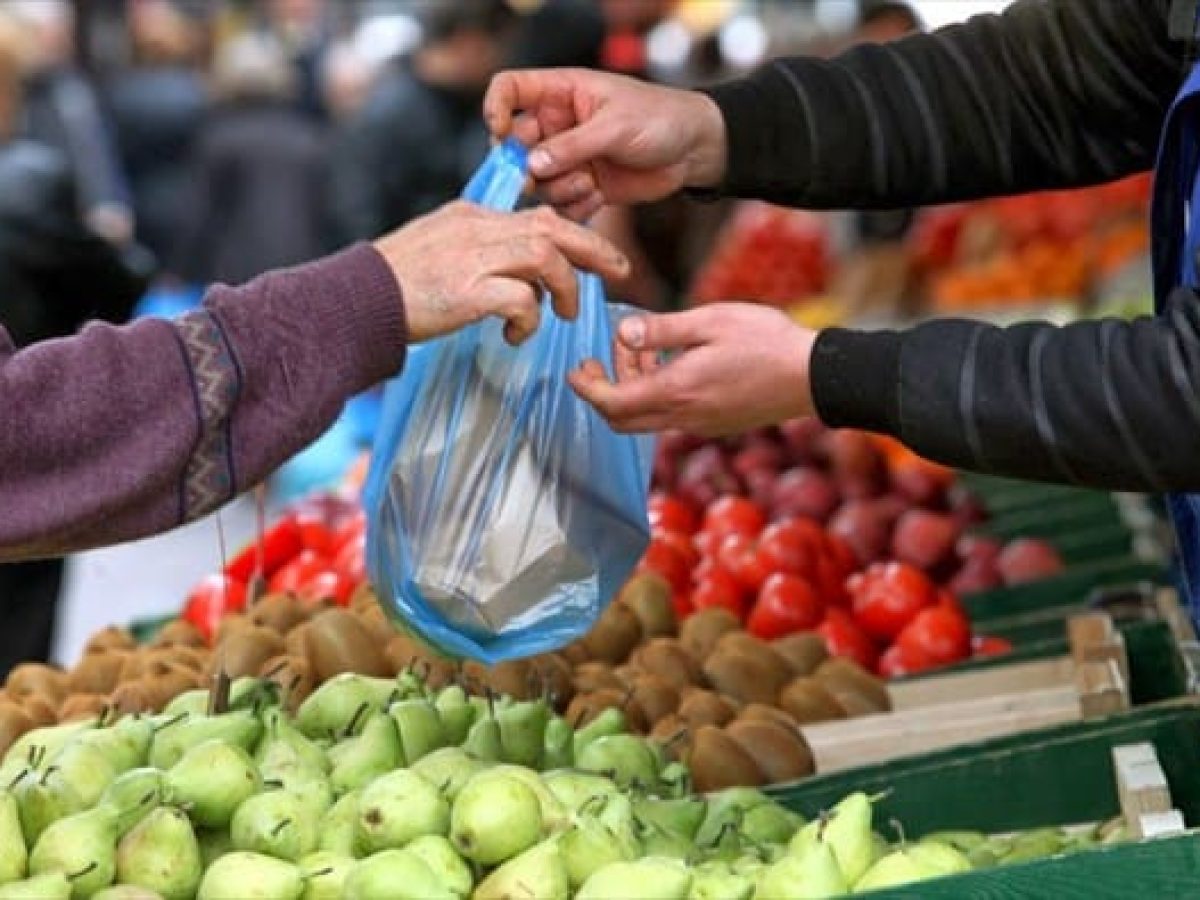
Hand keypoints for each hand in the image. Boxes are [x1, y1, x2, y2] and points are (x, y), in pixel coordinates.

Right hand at [374, 200, 628, 344]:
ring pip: (545, 258)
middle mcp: (477, 229)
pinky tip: (515, 336)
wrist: (353, 301)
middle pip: (554, 227)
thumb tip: (515, 274)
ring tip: (564, 315)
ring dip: (565, 290)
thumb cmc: (395, 284)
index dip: (575, 234)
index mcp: (473, 216)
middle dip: (594, 248)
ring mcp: (473, 258)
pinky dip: (529, 319)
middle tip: (620, 271)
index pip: (538, 216)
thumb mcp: (439, 248)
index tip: (596, 254)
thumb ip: (477, 249)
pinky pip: (522, 300)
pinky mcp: (468, 292)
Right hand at [484, 68, 726, 220]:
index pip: (509, 90)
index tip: (500, 133)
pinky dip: (574, 207)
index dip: (496, 109)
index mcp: (560, 93)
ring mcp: (569, 158)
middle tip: (536, 179)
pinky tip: (598, 196)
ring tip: (589, 183)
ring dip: (558, 188)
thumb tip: (531, 165)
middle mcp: (558, 126)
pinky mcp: (584, 186)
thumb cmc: (660, 119)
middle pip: (515, 146)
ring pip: (538, 181)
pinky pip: (561, 205)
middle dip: (524, 166)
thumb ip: (572, 146)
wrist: (695, 149)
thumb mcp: (615, 126)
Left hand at [569, 303, 816, 435]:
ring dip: (634, 388)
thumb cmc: (766, 342)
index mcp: (676, 391)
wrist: (814, 377)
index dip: (587, 388)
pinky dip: (658, 393)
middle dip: (604, 390)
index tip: (576, 368)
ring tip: (644, 348)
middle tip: (604, 357)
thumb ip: (662, 330)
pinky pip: (671, 416)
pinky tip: (673, 363)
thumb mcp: (709, 321)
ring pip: (647, 417)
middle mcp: (683, 417)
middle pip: (622, 420)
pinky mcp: (715, 424)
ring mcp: (700, 425)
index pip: (612, 404)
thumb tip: (623, 332)